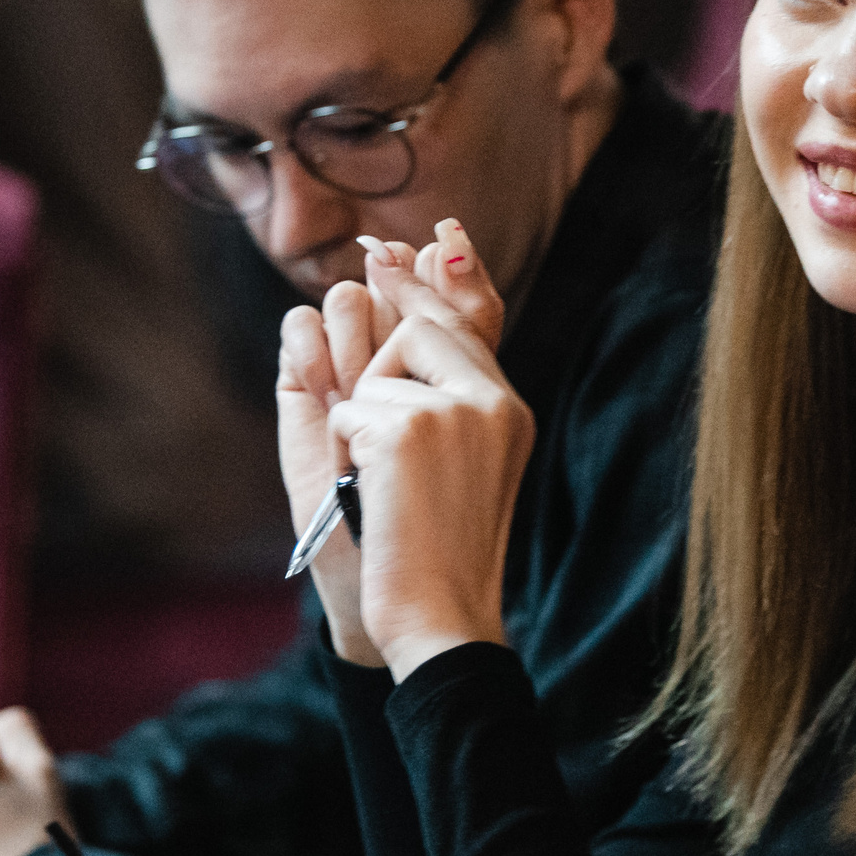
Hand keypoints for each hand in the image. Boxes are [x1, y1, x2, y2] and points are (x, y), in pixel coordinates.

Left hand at [330, 226, 528, 679]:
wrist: (441, 619)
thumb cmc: (437, 553)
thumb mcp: (454, 465)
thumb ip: (446, 391)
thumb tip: (408, 304)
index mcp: (508, 410)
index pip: (472, 320)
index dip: (442, 280)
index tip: (434, 236)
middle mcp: (493, 401)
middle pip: (419, 330)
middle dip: (383, 356)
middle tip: (382, 369)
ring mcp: (456, 411)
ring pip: (376, 375)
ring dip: (362, 425)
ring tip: (388, 487)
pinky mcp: (411, 430)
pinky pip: (350, 408)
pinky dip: (346, 452)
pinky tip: (375, 495)